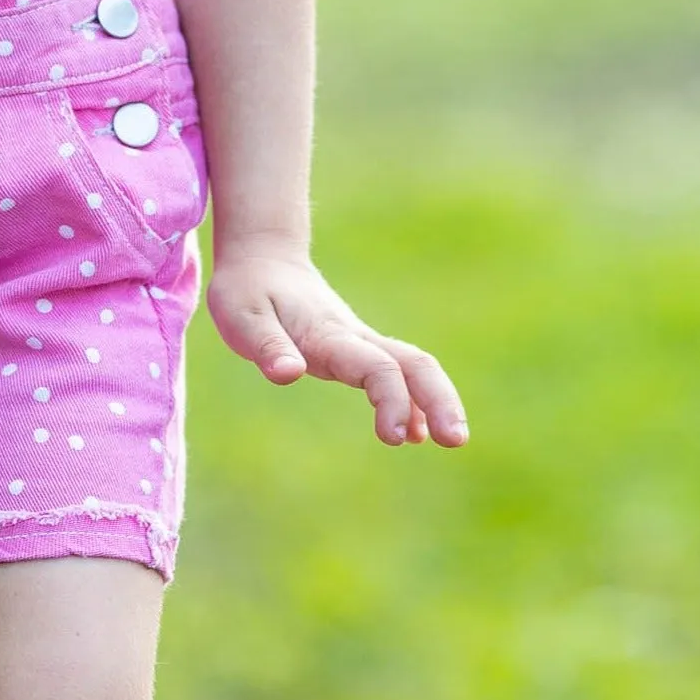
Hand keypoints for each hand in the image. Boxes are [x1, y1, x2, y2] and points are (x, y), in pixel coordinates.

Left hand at [207, 243, 467, 446]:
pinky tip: (416, 433)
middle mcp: (354, 337)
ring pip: (413, 366)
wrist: (262, 260)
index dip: (393, 400)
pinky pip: (396, 372)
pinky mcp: (357, 349)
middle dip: (439, 399)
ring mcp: (360, 341)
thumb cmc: (247, 291)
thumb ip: (267, 347)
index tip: (395, 437)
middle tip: (457, 440)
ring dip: (436, 399)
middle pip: (414, 364)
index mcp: (329, 334)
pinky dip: (413, 400)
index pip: (376, 366)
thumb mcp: (242, 318)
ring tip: (452, 439)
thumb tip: (289, 374)